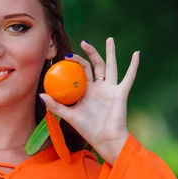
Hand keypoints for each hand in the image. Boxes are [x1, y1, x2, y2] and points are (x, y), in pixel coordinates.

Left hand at [39, 38, 139, 164]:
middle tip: (83, 42)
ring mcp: (111, 89)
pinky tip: (137, 54)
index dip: (75, 62)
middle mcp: (100, 87)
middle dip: (91, 53)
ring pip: (111, 66)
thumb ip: (56, 105)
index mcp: (88, 91)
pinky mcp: (121, 93)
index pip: (82, 71)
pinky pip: (129, 77)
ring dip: (110, 53)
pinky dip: (134, 66)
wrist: (105, 139)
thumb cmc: (88, 130)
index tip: (66, 56)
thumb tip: (41, 95)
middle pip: (96, 65)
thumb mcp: (69, 115)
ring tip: (109, 39)